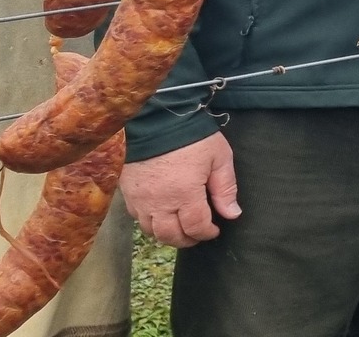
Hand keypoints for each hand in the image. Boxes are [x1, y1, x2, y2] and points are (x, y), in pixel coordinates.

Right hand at [121, 132, 240, 247]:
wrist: (156, 119)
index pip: (195, 227)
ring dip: (167, 234)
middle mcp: (159, 202)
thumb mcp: (219, 158)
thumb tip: (232, 214)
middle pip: (170, 235)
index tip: (215, 230)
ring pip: (150, 231)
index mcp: (184, 194)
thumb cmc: (193, 137)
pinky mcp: (126, 192)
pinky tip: (161, 214)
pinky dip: (150, 222)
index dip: (207, 233)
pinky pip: (136, 218)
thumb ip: (226, 188)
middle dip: (187, 239)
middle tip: (198, 234)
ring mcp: (139, 199)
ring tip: (180, 227)